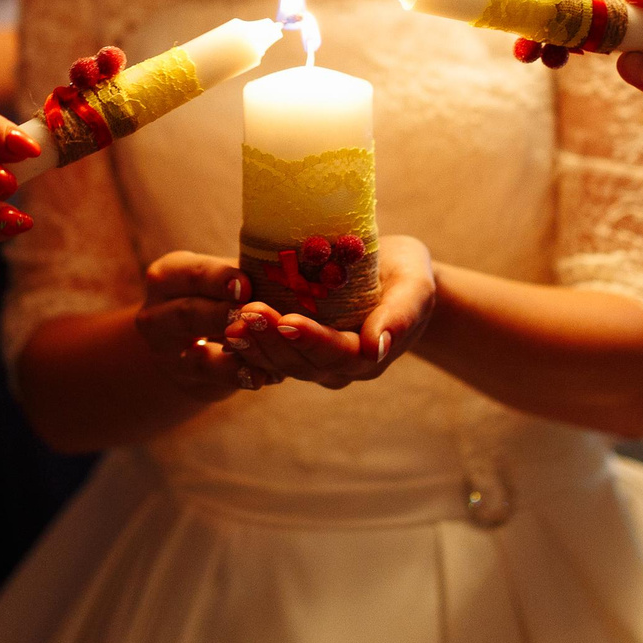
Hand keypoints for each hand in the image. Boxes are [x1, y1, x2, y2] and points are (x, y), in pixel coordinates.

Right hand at [134, 252, 259, 400]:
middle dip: (224, 314)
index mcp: (168, 277)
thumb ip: (246, 274)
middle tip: (256, 315)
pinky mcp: (184, 379)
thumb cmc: (214, 297)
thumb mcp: (219, 280)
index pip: (190, 274)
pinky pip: (213, 380)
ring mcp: (166, 353)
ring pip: (198, 354)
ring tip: (264, 346)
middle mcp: (157, 314)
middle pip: (188, 313)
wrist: (185, 343)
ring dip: (234, 351)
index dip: (218, 278)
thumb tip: (287, 273)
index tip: (246, 284)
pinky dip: (238, 376)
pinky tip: (262, 375)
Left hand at [222, 234, 435, 389]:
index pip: (336, 353)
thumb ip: (401, 316)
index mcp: (369, 355)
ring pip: (281, 364)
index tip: (287, 320)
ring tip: (232, 320)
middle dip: (273, 341)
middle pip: (302, 363)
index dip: (311, 339)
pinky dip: (249, 346)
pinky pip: (270, 357)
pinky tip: (227, 328)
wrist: (396, 277)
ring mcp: (316, 363)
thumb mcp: (415, 286)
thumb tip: (376, 347)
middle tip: (248, 314)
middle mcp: (340, 368)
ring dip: (255, 345)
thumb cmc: (408, 275)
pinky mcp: (297, 350)